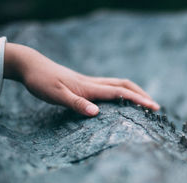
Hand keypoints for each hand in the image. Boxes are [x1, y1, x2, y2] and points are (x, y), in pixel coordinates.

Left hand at [4, 43, 159, 115]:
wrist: (31, 66)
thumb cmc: (41, 81)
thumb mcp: (55, 95)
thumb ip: (76, 103)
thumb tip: (96, 113)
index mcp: (89, 87)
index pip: (120, 93)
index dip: (138, 100)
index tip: (153, 107)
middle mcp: (93, 83)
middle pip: (125, 85)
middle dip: (142, 95)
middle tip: (155, 106)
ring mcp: (90, 82)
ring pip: (119, 84)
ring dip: (134, 92)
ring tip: (144, 102)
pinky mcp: (86, 84)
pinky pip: (111, 87)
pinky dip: (123, 92)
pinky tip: (121, 99)